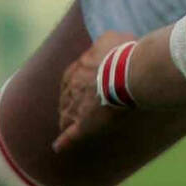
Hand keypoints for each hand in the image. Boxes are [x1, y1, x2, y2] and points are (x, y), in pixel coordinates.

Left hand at [54, 30, 134, 153]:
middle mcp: (70, 88)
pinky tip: (58, 146)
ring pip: (66, 115)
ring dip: (68, 118)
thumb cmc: (122, 53)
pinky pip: (70, 136)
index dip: (78, 82)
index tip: (86, 85)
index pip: (71, 78)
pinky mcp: (84, 125)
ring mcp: (75, 108)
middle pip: (67, 97)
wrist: (127, 71)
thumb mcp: (110, 38)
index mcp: (75, 69)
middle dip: (72, 100)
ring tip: (70, 124)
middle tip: (81, 104)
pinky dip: (64, 142)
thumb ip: (102, 43)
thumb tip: (102, 44)